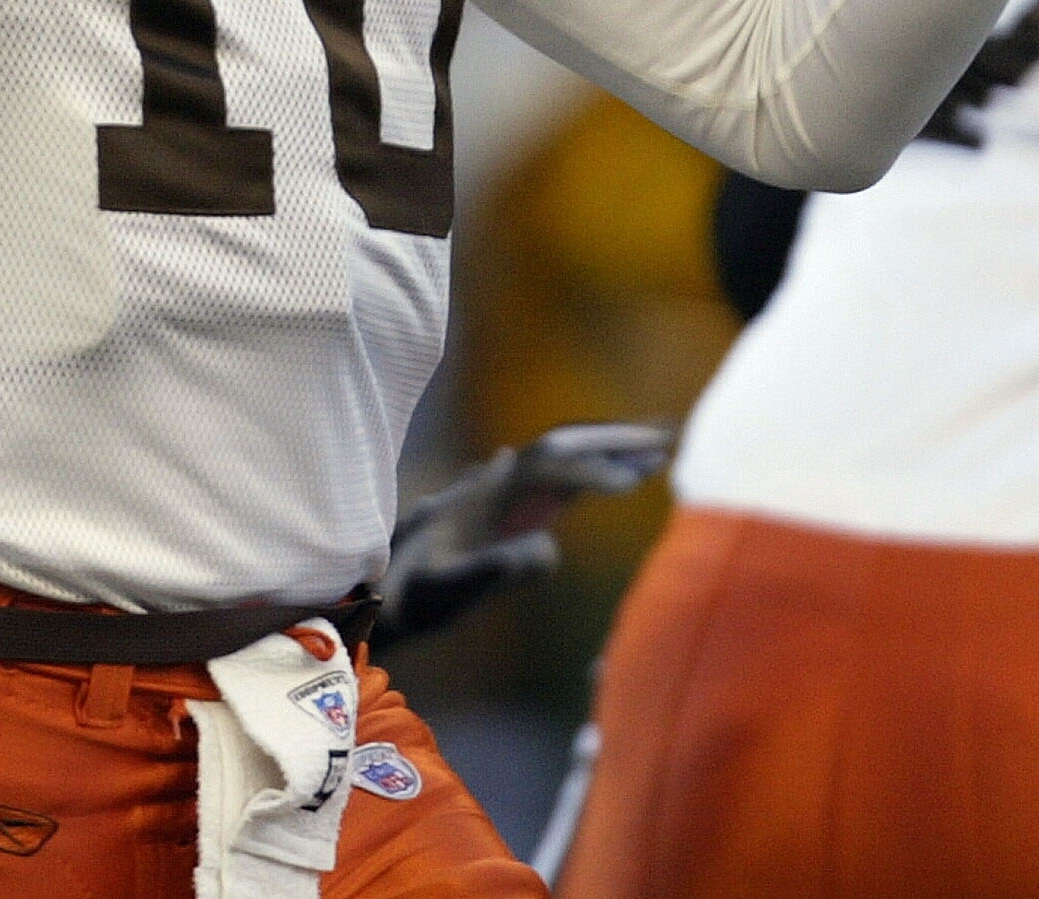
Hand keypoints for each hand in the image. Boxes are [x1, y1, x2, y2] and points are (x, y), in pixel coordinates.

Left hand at [376, 422, 673, 645]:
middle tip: (667, 440)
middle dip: (613, 441)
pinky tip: (600, 477)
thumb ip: (497, 568)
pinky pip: (547, 481)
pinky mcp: (495, 512)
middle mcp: (494, 485)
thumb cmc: (410, 599)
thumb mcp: (451, 590)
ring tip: (652, 456)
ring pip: (557, 460)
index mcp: (488, 497)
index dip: (595, 467)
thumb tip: (549, 549)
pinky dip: (583, 473)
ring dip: (603, 453)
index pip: (551, 465)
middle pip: (561, 447)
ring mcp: (495, 495)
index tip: (636, 479)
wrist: (371, 596)